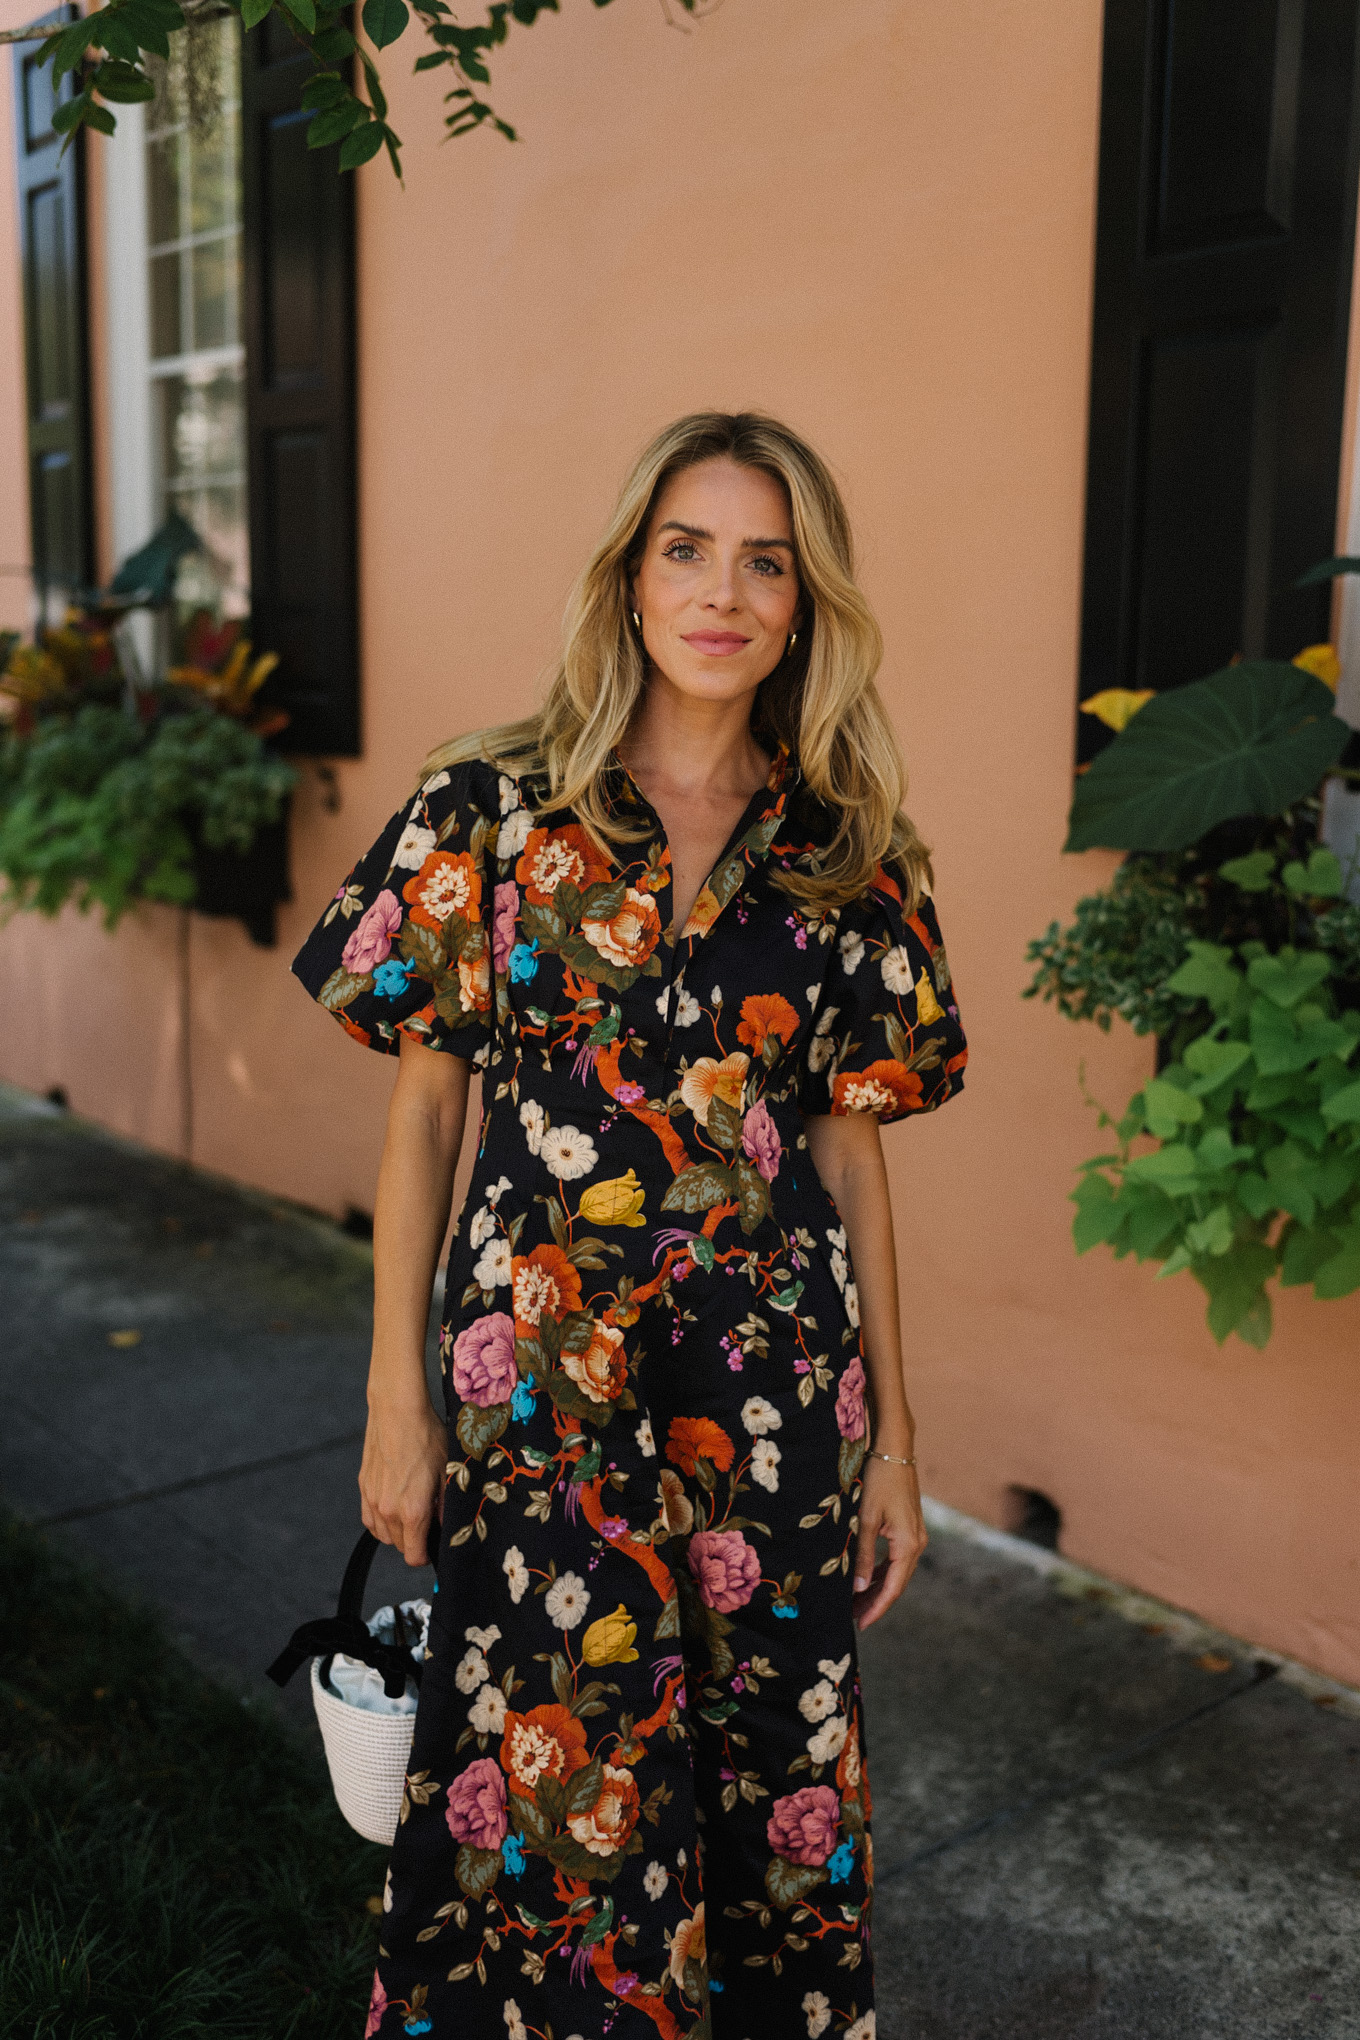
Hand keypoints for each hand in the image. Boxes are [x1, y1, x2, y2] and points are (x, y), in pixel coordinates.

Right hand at [359, 1395, 447, 1567]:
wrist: (397, 1412)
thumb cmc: (425, 1437)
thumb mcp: (447, 1471)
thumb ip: (446, 1506)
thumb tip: (446, 1525)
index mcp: (412, 1511)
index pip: (414, 1556)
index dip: (426, 1556)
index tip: (433, 1547)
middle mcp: (388, 1510)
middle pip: (399, 1546)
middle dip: (414, 1542)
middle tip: (428, 1522)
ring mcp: (373, 1500)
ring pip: (383, 1535)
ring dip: (396, 1532)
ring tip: (411, 1513)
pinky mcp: (363, 1487)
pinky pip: (369, 1519)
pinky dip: (380, 1521)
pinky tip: (392, 1508)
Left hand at [852, 1453, 926, 1630]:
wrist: (894, 1450)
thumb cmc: (879, 1480)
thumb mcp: (866, 1519)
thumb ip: (863, 1554)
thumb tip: (859, 1589)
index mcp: (908, 1545)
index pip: (892, 1589)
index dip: (876, 1609)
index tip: (860, 1625)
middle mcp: (917, 1544)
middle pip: (896, 1584)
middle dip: (876, 1603)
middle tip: (853, 1619)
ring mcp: (916, 1536)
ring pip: (897, 1573)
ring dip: (878, 1588)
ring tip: (856, 1603)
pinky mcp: (910, 1529)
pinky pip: (897, 1559)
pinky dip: (883, 1572)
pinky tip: (867, 1579)